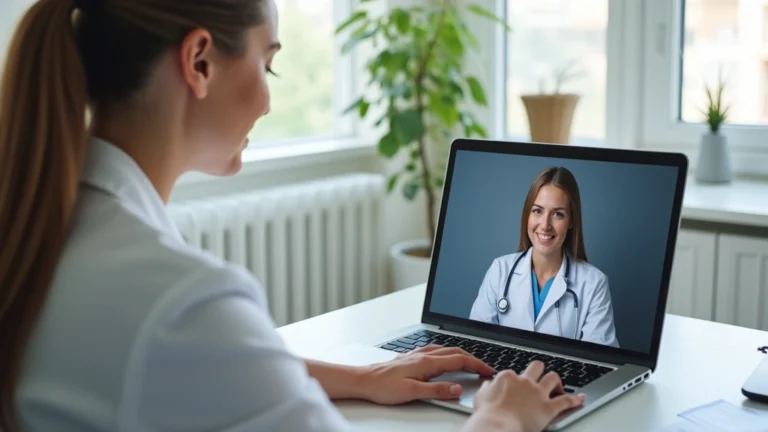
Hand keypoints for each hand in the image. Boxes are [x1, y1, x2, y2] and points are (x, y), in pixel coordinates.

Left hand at [357, 344, 495, 404]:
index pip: (459, 361)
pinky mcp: (411, 357)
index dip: (476, 365)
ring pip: (445, 350)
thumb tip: (456, 389)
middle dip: (473, 359)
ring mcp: (417, 354)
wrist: (364, 379)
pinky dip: (447, 353)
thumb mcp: (412, 392)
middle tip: (484, 368)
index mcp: (427, 362)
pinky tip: (443, 357)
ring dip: (460, 355)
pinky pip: (435, 350)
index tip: (488, 371)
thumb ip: (436, 390)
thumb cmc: (383, 386)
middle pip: (455, 353)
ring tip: (470, 363)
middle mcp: (423, 355)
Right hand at [472, 361, 584, 431]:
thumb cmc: (487, 415)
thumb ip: (486, 389)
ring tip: (559, 386)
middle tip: (540, 377)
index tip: (517, 387)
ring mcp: (538, 393)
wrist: (497, 426)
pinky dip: (574, 400)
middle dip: (540, 371)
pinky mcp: (548, 407)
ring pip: (553, 378)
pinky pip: (566, 400)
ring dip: (557, 382)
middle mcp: (524, 381)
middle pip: (537, 367)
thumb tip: (488, 385)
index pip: (515, 373)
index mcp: (507, 377)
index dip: (517, 380)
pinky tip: (579, 400)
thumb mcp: (480, 398)